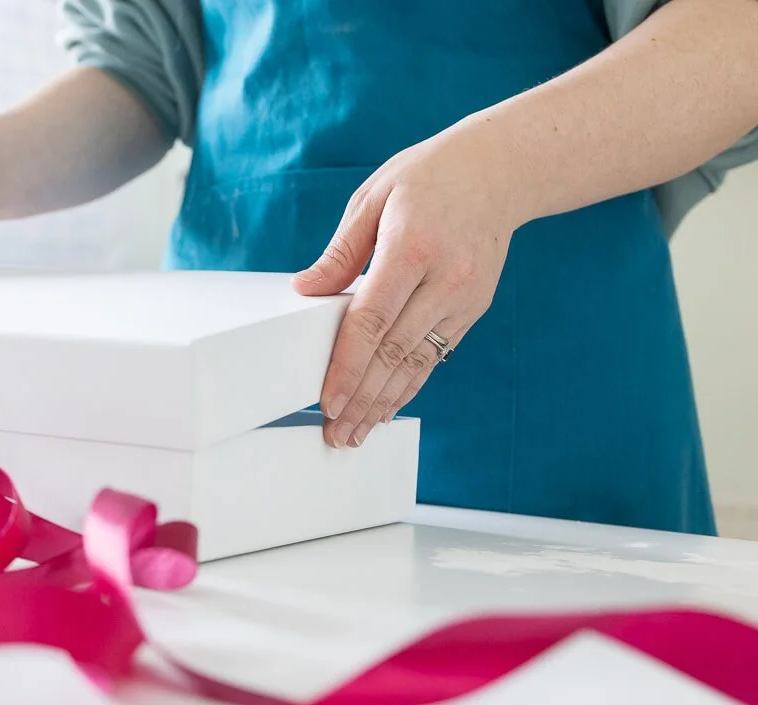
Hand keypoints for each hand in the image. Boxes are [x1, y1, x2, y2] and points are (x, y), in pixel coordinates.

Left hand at [293, 121, 525, 447]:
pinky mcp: (473, 309)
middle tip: (335, 435)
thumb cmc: (427, 178)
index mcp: (412, 248)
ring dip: (384, 404)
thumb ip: (340, 253)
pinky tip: (386, 408)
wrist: (501, 169)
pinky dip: (408, 386)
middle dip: (362, 399)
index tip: (327, 400)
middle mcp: (444, 280)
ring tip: (356, 434)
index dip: (348, 366)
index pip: (372, 321)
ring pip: (417, 363)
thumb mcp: (373, 198)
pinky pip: (435, 356)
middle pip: (394, 353)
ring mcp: (464, 298)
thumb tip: (305, 291)